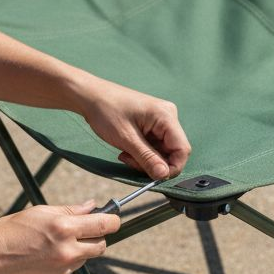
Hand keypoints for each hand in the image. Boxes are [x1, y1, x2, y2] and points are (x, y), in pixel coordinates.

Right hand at [0, 202, 120, 273]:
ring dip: (77, 249)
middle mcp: (68, 251)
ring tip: (51, 244)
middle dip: (96, 236)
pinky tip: (42, 258)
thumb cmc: (9, 231)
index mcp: (64, 228)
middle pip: (101, 245)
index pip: (104, 225)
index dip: (113, 220)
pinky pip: (69, 270)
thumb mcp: (39, 212)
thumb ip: (70, 210)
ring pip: (84, 257)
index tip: (112, 218)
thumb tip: (92, 206)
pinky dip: (63, 263)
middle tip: (81, 230)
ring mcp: (63, 270)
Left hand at [75, 79, 190, 180]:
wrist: (90, 96)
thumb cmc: (106, 111)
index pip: (182, 150)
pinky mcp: (152, 123)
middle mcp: (168, 116)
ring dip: (145, 158)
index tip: (154, 177)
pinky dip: (142, 152)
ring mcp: (160, 120)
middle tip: (131, 161)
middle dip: (154, 163)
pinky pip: (154, 145)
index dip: (171, 167)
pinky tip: (127, 149)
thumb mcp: (127, 139)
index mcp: (166, 116)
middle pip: (172, 151)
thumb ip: (147, 158)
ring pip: (162, 151)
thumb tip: (163, 175)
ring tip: (126, 153)